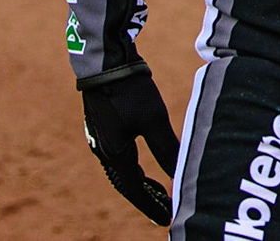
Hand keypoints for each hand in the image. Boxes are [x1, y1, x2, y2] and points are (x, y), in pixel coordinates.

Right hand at [80, 69, 180, 225]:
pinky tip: (141, 160)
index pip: (133, 190)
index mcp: (114, 154)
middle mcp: (103, 150)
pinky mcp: (103, 125)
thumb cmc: (130, 90)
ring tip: (158, 190)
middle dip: (146, 197)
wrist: (105, 61)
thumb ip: (165, 148)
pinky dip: (133, 166)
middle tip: (166, 208)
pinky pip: (119, 155)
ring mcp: (100, 138)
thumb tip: (179, 173)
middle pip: (126, 183)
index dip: (151, 205)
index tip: (166, 219)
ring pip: (122, 169)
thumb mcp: (153, 119)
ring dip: (140, 182)